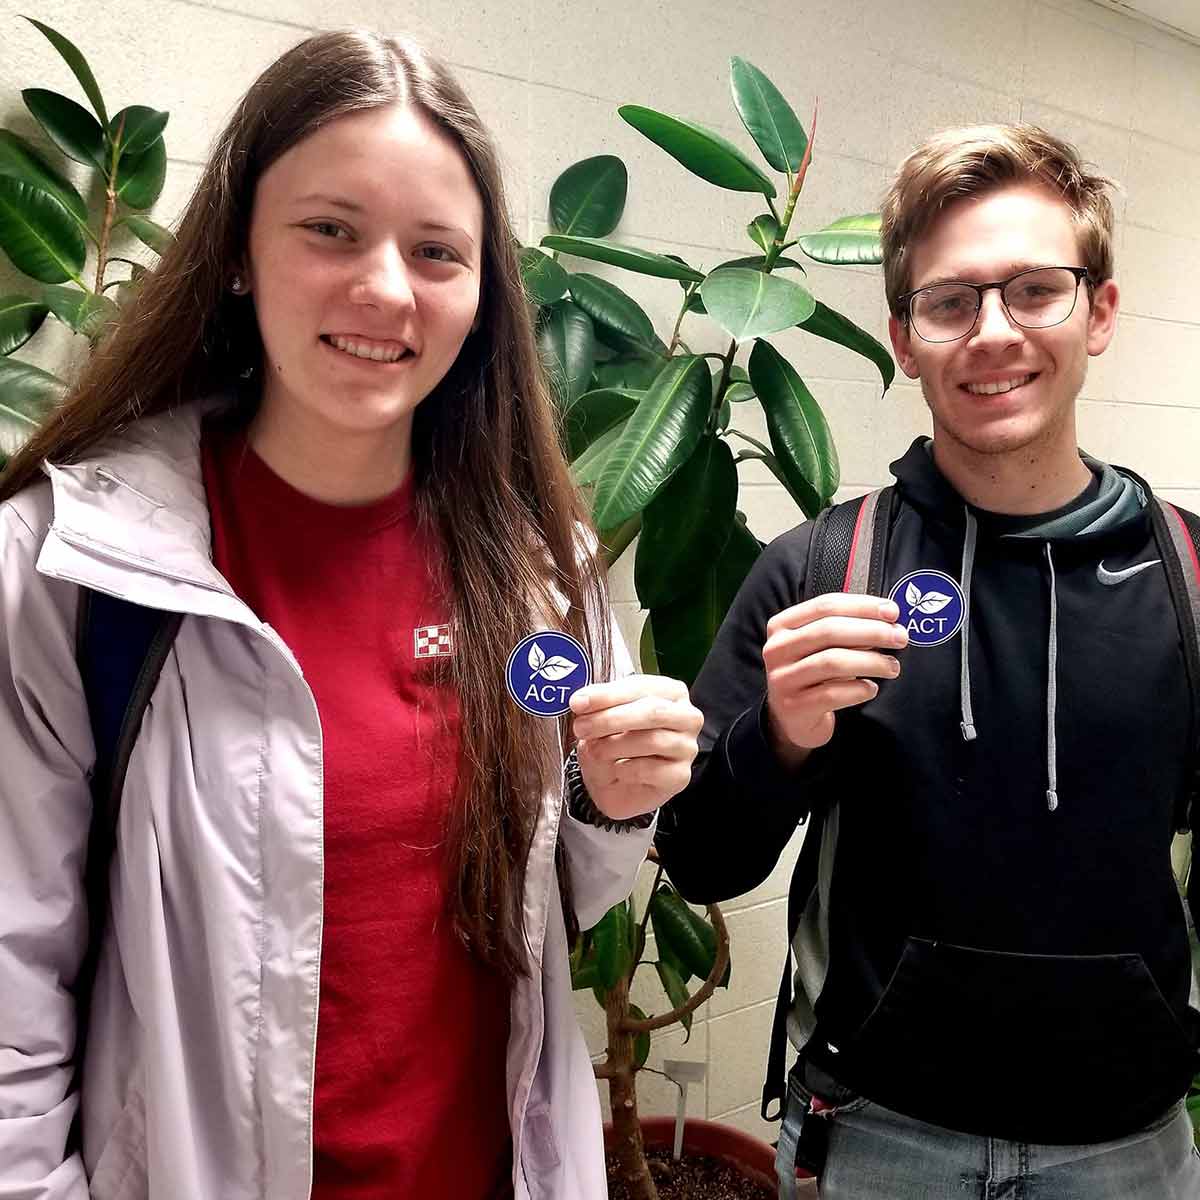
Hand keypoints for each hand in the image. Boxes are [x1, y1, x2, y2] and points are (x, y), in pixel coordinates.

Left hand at [569, 675, 703, 819]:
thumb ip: (597, 707)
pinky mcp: (680, 775)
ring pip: (652, 740)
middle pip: (651, 711)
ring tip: (594, 750)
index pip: (641, 686)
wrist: (617, 786)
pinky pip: (651, 770)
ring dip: (614, 746)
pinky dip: (625, 770)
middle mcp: (686, 716)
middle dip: (610, 719)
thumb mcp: (602, 719)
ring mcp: (686, 747)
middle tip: (582, 727)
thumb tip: (582, 700)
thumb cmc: (615, 745)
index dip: (607, 694)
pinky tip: (616, 769)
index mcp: (670, 692)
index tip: (579, 702)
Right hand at [764, 593, 906, 766]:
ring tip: (892, 666)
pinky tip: (871, 688)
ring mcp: (782, 679)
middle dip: (872, 631)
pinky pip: (832, 694)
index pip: (825, 606)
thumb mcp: (822, 646)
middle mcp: (777, 650)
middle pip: (829, 631)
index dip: (862, 606)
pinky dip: (858, 689)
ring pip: (832, 662)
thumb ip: (847, 629)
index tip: (892, 611)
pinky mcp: (794, 707)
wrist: (793, 718)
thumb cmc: (814, 674)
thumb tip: (888, 619)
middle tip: (900, 638)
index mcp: (782, 626)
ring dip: (871, 661)